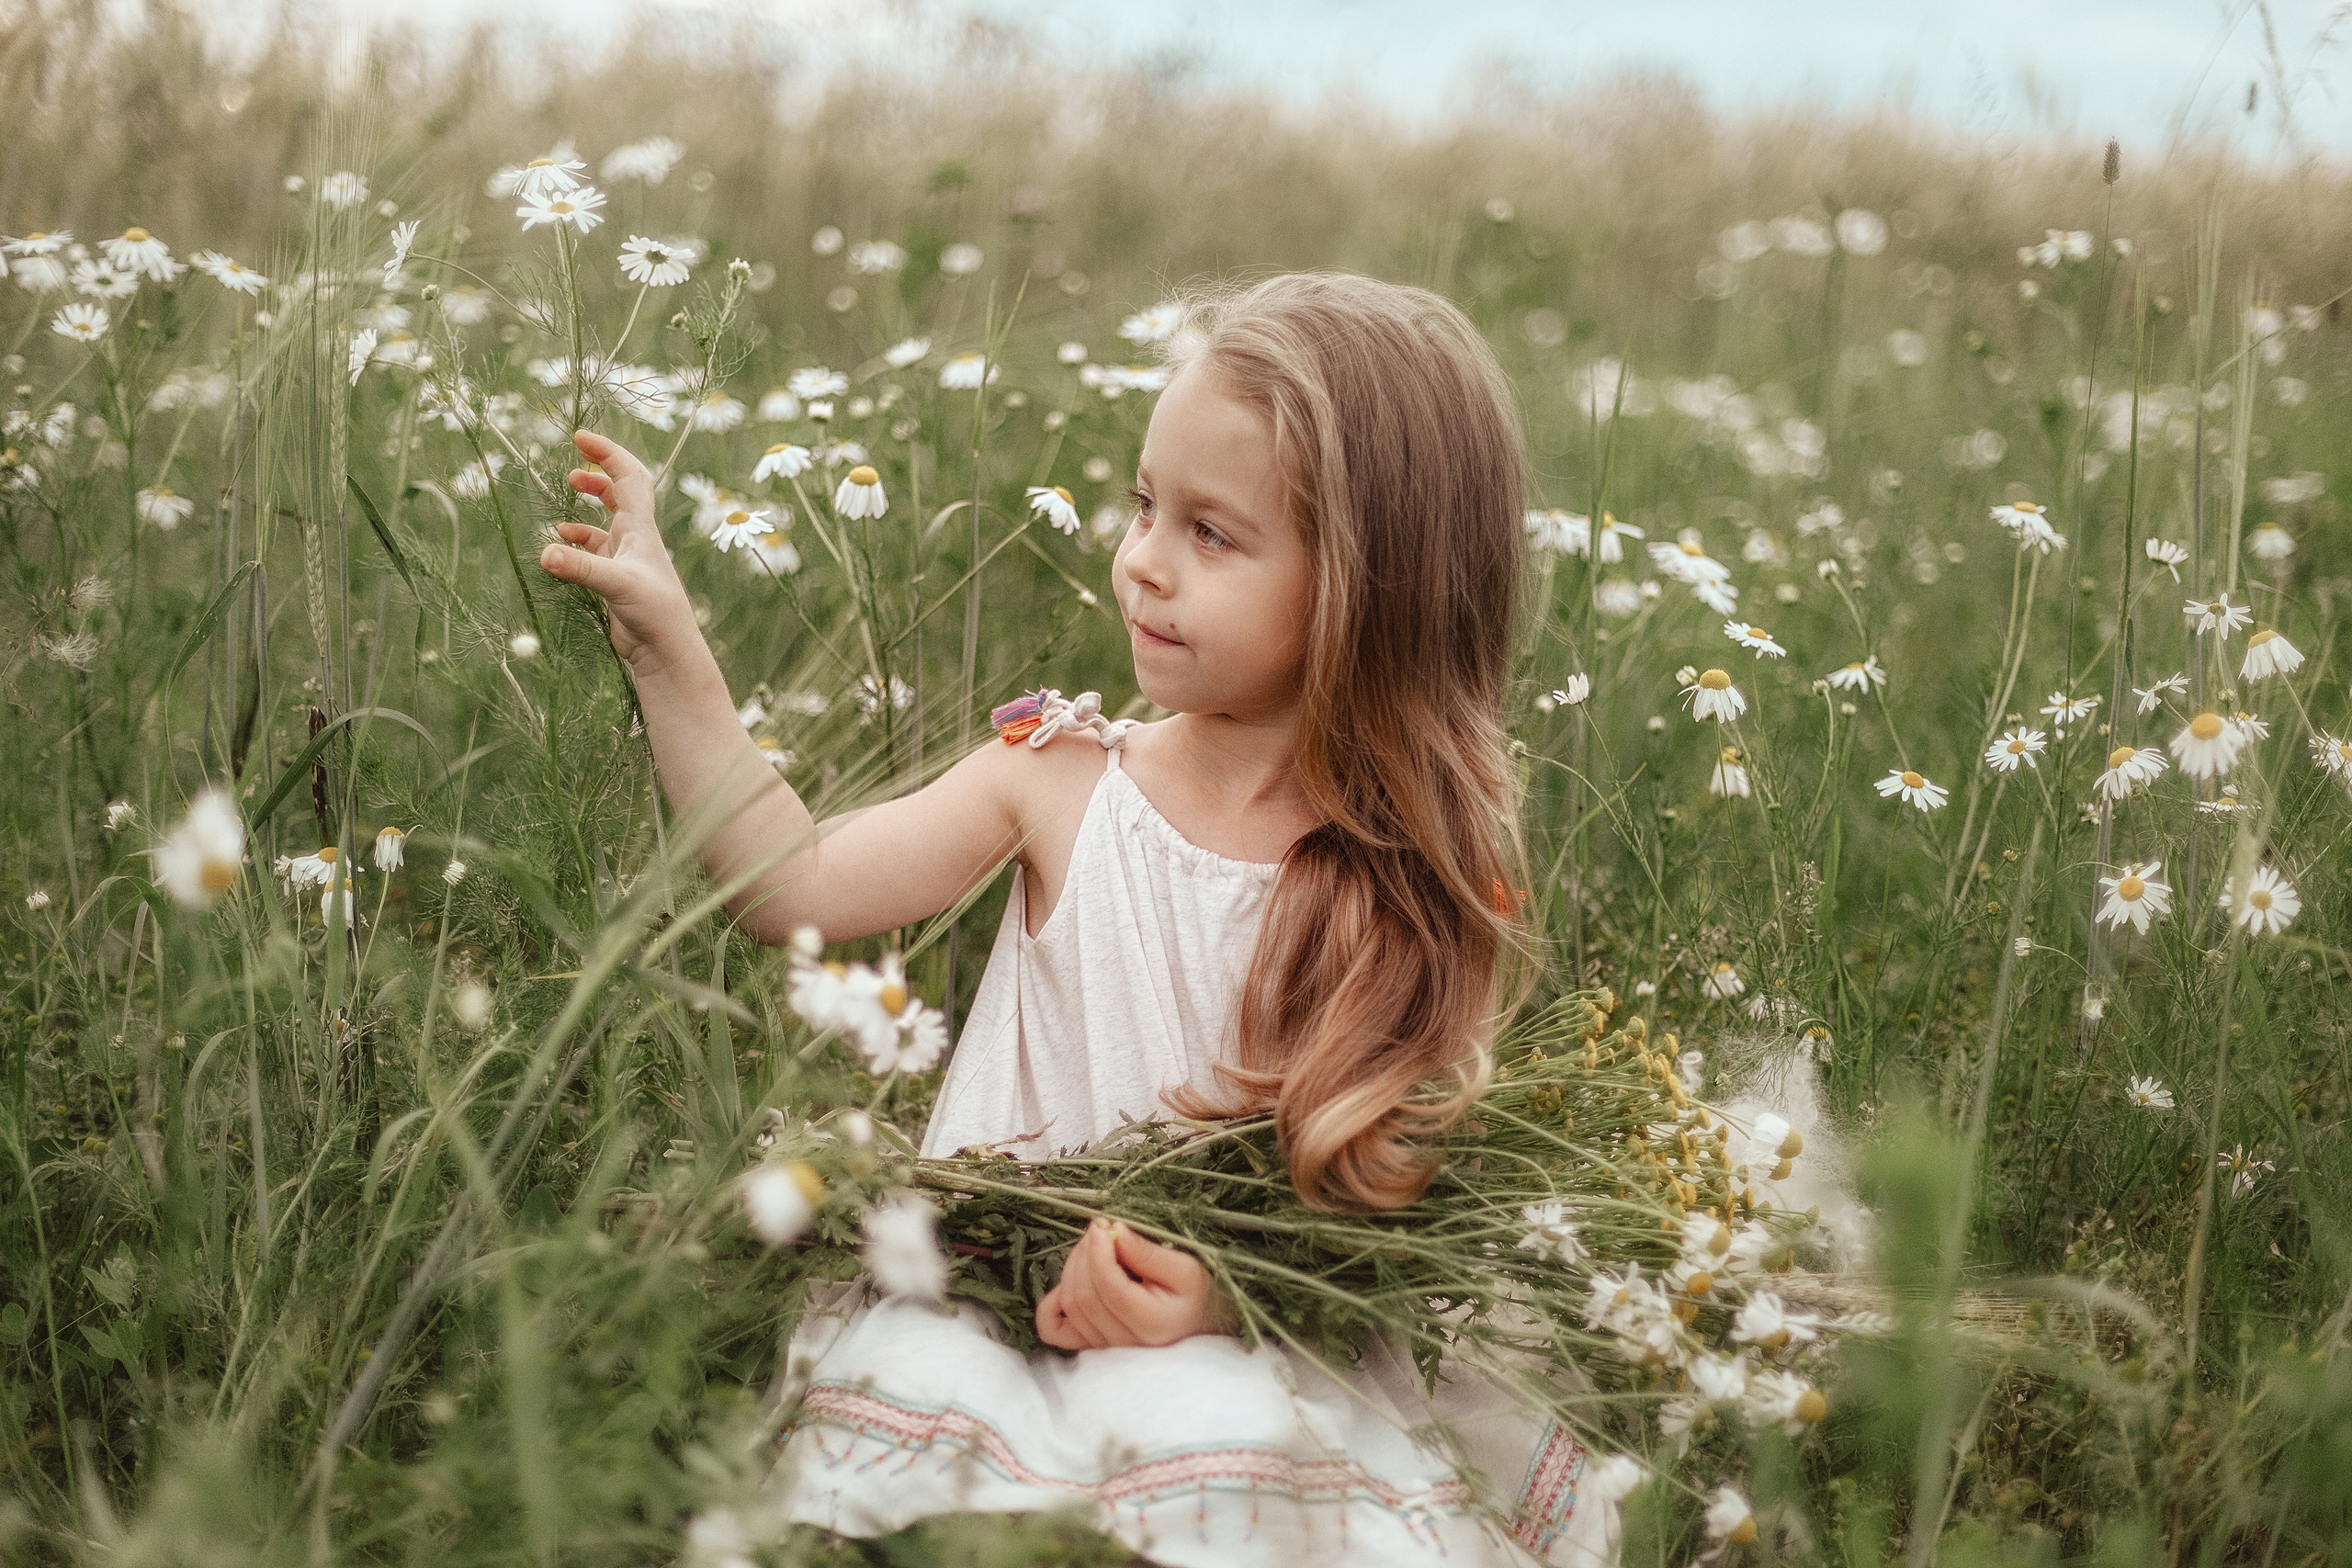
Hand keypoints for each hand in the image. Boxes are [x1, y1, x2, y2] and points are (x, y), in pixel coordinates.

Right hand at [540, 430, 696, 677]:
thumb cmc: (654, 612)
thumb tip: (546, 552)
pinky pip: (595, 551)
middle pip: (620, 493)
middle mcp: (636, 538)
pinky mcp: (617, 580)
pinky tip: (561, 547)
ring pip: (606, 522)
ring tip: (567, 496)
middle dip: (598, 474)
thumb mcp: (617, 584)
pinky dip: (578, 543)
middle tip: (572, 468)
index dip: (607, 453)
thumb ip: (581, 567)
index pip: (628, 477)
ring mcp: (627, 559)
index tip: (580, 438)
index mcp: (640, 528)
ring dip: (588, 507)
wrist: (666, 650)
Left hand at [1035, 1219, 1228, 1350]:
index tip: (1103, 1225)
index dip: (1098, 1251)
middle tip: (1100, 1230)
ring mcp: (1104, 1349)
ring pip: (1070, 1306)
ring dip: (1072, 1268)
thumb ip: (1148, 1253)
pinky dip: (1050, 1306)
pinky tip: (1066, 1283)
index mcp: (1152, 1325)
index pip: (1109, 1287)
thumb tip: (1114, 1230)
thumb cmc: (1196, 1295)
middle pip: (1084, 1295)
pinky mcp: (1090, 1346)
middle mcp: (1125, 1344)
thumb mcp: (1185, 1268)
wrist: (1200, 1324)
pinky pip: (1054, 1331)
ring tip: (1092, 1247)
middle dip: (1085, 1254)